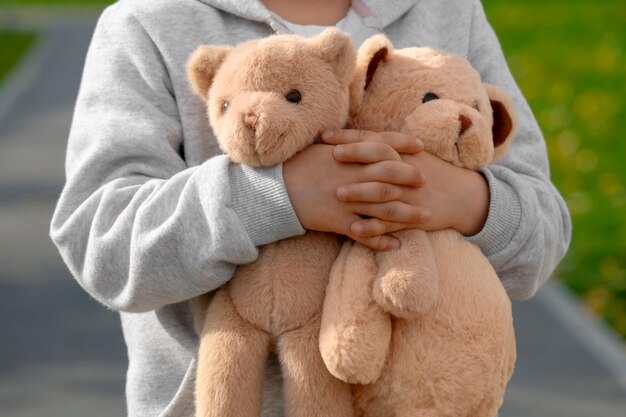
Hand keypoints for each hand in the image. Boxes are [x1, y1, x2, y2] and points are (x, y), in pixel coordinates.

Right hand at [283, 137, 425, 250]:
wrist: (275, 190)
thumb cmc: (296, 166)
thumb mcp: (321, 149)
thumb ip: (345, 145)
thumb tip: (363, 140)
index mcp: (347, 156)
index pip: (383, 144)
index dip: (403, 144)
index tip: (421, 146)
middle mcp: (351, 177)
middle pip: (391, 175)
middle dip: (411, 177)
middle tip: (425, 180)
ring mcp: (347, 201)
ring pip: (385, 208)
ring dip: (408, 213)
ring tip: (425, 217)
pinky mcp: (338, 221)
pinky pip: (365, 234)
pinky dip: (381, 240)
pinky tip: (396, 245)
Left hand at [323, 129, 489, 236]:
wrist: (461, 195)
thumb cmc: (429, 171)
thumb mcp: (410, 155)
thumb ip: (384, 148)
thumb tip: (350, 141)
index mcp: (402, 153)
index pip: (373, 140)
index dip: (349, 137)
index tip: (324, 136)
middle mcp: (404, 170)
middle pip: (379, 159)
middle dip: (356, 157)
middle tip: (332, 157)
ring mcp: (408, 194)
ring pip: (383, 191)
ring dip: (360, 192)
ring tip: (337, 193)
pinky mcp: (411, 217)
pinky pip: (390, 223)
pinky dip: (372, 227)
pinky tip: (353, 228)